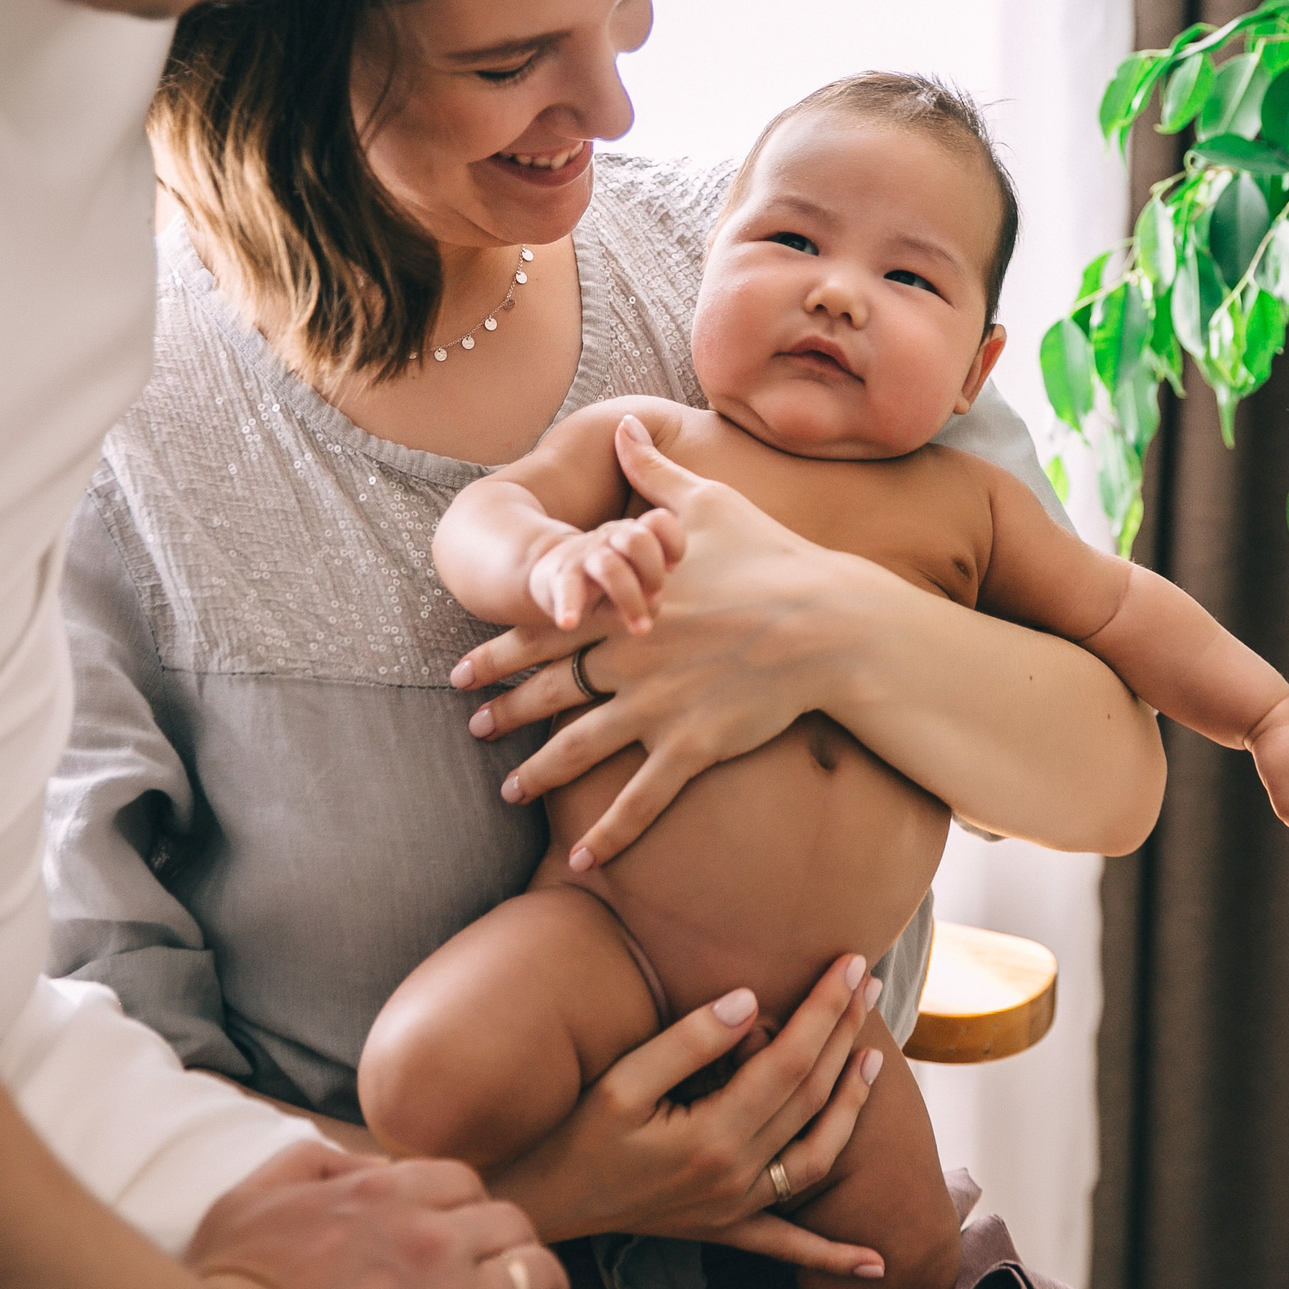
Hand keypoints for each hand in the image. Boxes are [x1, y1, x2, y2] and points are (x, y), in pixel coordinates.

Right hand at [189, 1142, 564, 1288]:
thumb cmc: (228, 1281)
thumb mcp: (257, 1197)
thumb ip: (321, 1164)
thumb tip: (375, 1168)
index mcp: (383, 1195)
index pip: (464, 1182)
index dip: (464, 1209)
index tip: (457, 1236)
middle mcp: (426, 1240)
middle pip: (509, 1223)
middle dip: (503, 1245)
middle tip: (492, 1273)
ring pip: (534, 1273)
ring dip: (531, 1284)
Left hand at [455, 415, 876, 864]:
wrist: (825, 620)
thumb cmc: (771, 555)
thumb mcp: (707, 500)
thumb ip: (653, 470)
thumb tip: (623, 425)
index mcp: (621, 605)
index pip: (543, 629)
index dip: (498, 650)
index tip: (463, 668)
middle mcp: (625, 659)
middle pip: (548, 690)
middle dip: (505, 709)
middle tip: (471, 726)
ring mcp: (654, 708)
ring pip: (579, 749)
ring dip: (538, 772)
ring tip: (508, 790)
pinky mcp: (690, 747)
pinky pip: (639, 800)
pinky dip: (608, 835)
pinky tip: (580, 863)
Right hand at [487, 953, 888, 1278]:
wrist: (546, 1200)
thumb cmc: (577, 1134)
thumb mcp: (622, 1080)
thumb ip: (688, 1040)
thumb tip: (751, 1001)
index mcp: (712, 1135)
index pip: (790, 1060)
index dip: (824, 1009)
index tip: (850, 964)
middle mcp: (735, 1175)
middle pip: (811, 1096)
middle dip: (845, 1035)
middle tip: (870, 984)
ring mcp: (736, 1207)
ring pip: (817, 1156)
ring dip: (853, 1107)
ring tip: (875, 1058)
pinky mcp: (726, 1227)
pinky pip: (789, 1244)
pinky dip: (833, 1254)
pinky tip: (875, 1262)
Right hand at [525, 510, 686, 633]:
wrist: (552, 573)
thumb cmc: (605, 584)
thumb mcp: (633, 586)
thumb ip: (648, 596)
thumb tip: (651, 604)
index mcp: (633, 535)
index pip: (658, 521)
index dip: (673, 543)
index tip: (672, 567)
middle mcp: (610, 539)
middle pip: (638, 541)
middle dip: (654, 572)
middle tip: (654, 596)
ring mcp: (585, 556)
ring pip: (610, 568)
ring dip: (631, 599)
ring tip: (641, 629)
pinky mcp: (561, 576)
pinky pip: (567, 589)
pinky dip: (568, 607)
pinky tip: (569, 624)